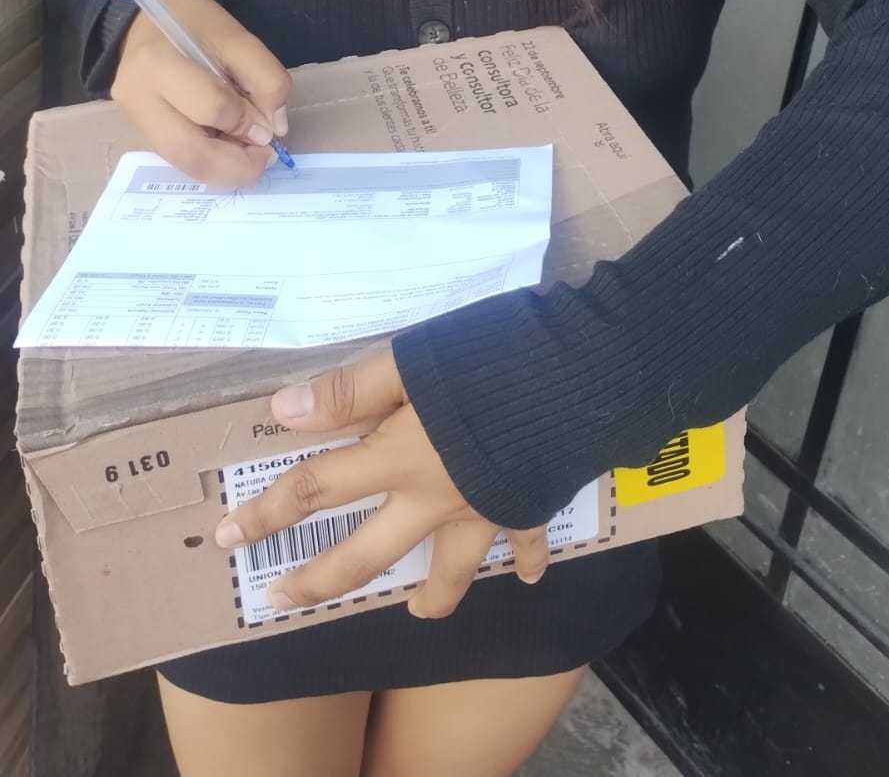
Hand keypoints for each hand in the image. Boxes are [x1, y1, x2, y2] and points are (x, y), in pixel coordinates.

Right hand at [111, 0, 291, 186]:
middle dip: (237, 166)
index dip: (249, 122)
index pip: (212, 108)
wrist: (145, 22)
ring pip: (184, 165)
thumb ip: (265, 78)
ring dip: (225, 170)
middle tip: (266, 158)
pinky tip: (229, 149)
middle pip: (191, 153)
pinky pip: (180, 160)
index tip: (270, 123)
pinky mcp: (142, 135)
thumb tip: (275, 129)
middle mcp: (138, 100)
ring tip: (251, 157)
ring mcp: (136, 122)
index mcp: (159, 64)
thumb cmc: (194, 24)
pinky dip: (212, 162)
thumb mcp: (237, 37)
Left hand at [214, 349, 550, 617]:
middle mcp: (432, 497)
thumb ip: (350, 389)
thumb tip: (283, 410)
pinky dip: (527, 561)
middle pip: (366, 553)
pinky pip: (526, 544)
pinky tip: (529, 575)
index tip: (227, 536)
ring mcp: (482, 509)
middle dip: (319, 580)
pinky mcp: (529, 503)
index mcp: (396, 458)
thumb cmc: (491, 356)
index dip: (266, 511)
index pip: (315, 489)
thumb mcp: (411, 358)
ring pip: (450, 570)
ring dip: (432, 597)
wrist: (580, 374)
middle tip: (283, 599)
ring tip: (418, 614)